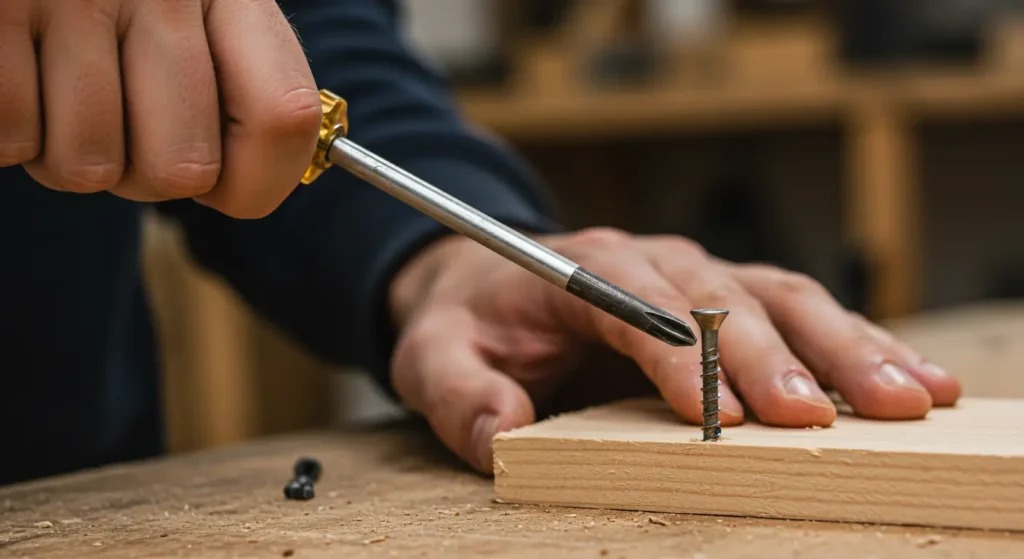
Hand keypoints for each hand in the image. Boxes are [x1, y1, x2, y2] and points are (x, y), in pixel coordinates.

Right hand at [0, 0, 320, 217]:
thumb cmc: (115, 5)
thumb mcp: (196, 23)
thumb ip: (247, 98)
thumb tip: (253, 189)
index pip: (283, 119)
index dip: (255, 181)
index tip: (223, 182)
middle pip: (181, 168)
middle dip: (143, 175)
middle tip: (118, 124)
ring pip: (91, 166)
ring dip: (67, 154)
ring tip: (59, 95)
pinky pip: (15, 136)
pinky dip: (13, 132)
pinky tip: (20, 78)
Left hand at [389, 228, 961, 472]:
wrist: (484, 278)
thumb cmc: (469, 319)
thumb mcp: (434, 356)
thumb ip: (458, 394)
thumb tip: (502, 434)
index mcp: (584, 271)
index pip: (640, 307)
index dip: (680, 358)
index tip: (717, 413)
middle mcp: (651, 262)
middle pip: (725, 298)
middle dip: (777, 357)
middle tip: (821, 415)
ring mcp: (693, 275)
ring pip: (780, 297)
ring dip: (841, 345)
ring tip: (903, 394)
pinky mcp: (722, 297)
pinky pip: (793, 309)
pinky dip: (850, 339)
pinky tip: (903, 373)